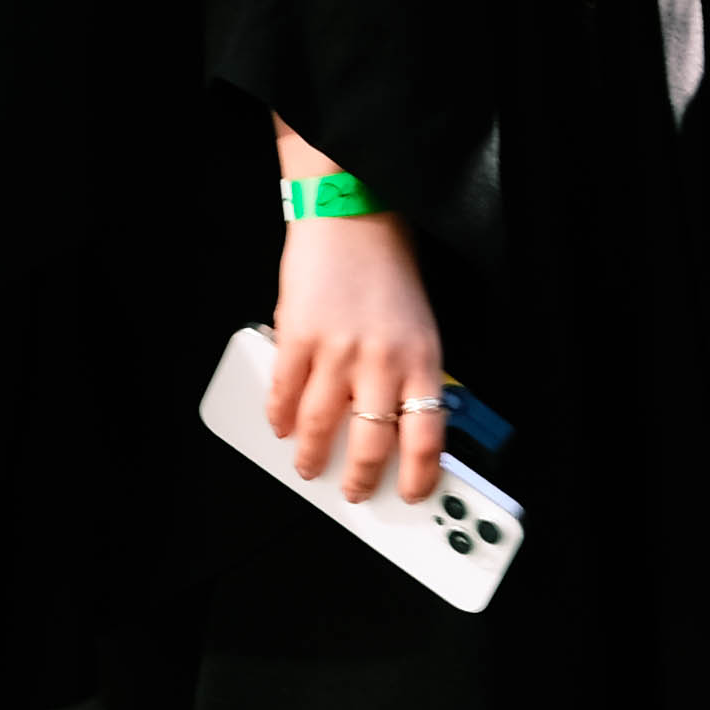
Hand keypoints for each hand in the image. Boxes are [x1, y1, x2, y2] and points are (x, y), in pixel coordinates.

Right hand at [270, 203, 449, 506]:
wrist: (353, 216)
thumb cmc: (388, 269)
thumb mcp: (419, 325)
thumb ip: (408, 374)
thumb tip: (397, 424)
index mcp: (422, 358)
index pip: (428, 436)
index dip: (421, 475)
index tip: (415, 494)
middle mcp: (383, 359)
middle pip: (373, 443)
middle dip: (361, 478)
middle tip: (355, 490)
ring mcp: (338, 350)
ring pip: (322, 427)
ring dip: (313, 456)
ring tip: (309, 466)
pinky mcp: (298, 336)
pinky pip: (285, 393)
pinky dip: (281, 416)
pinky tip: (281, 425)